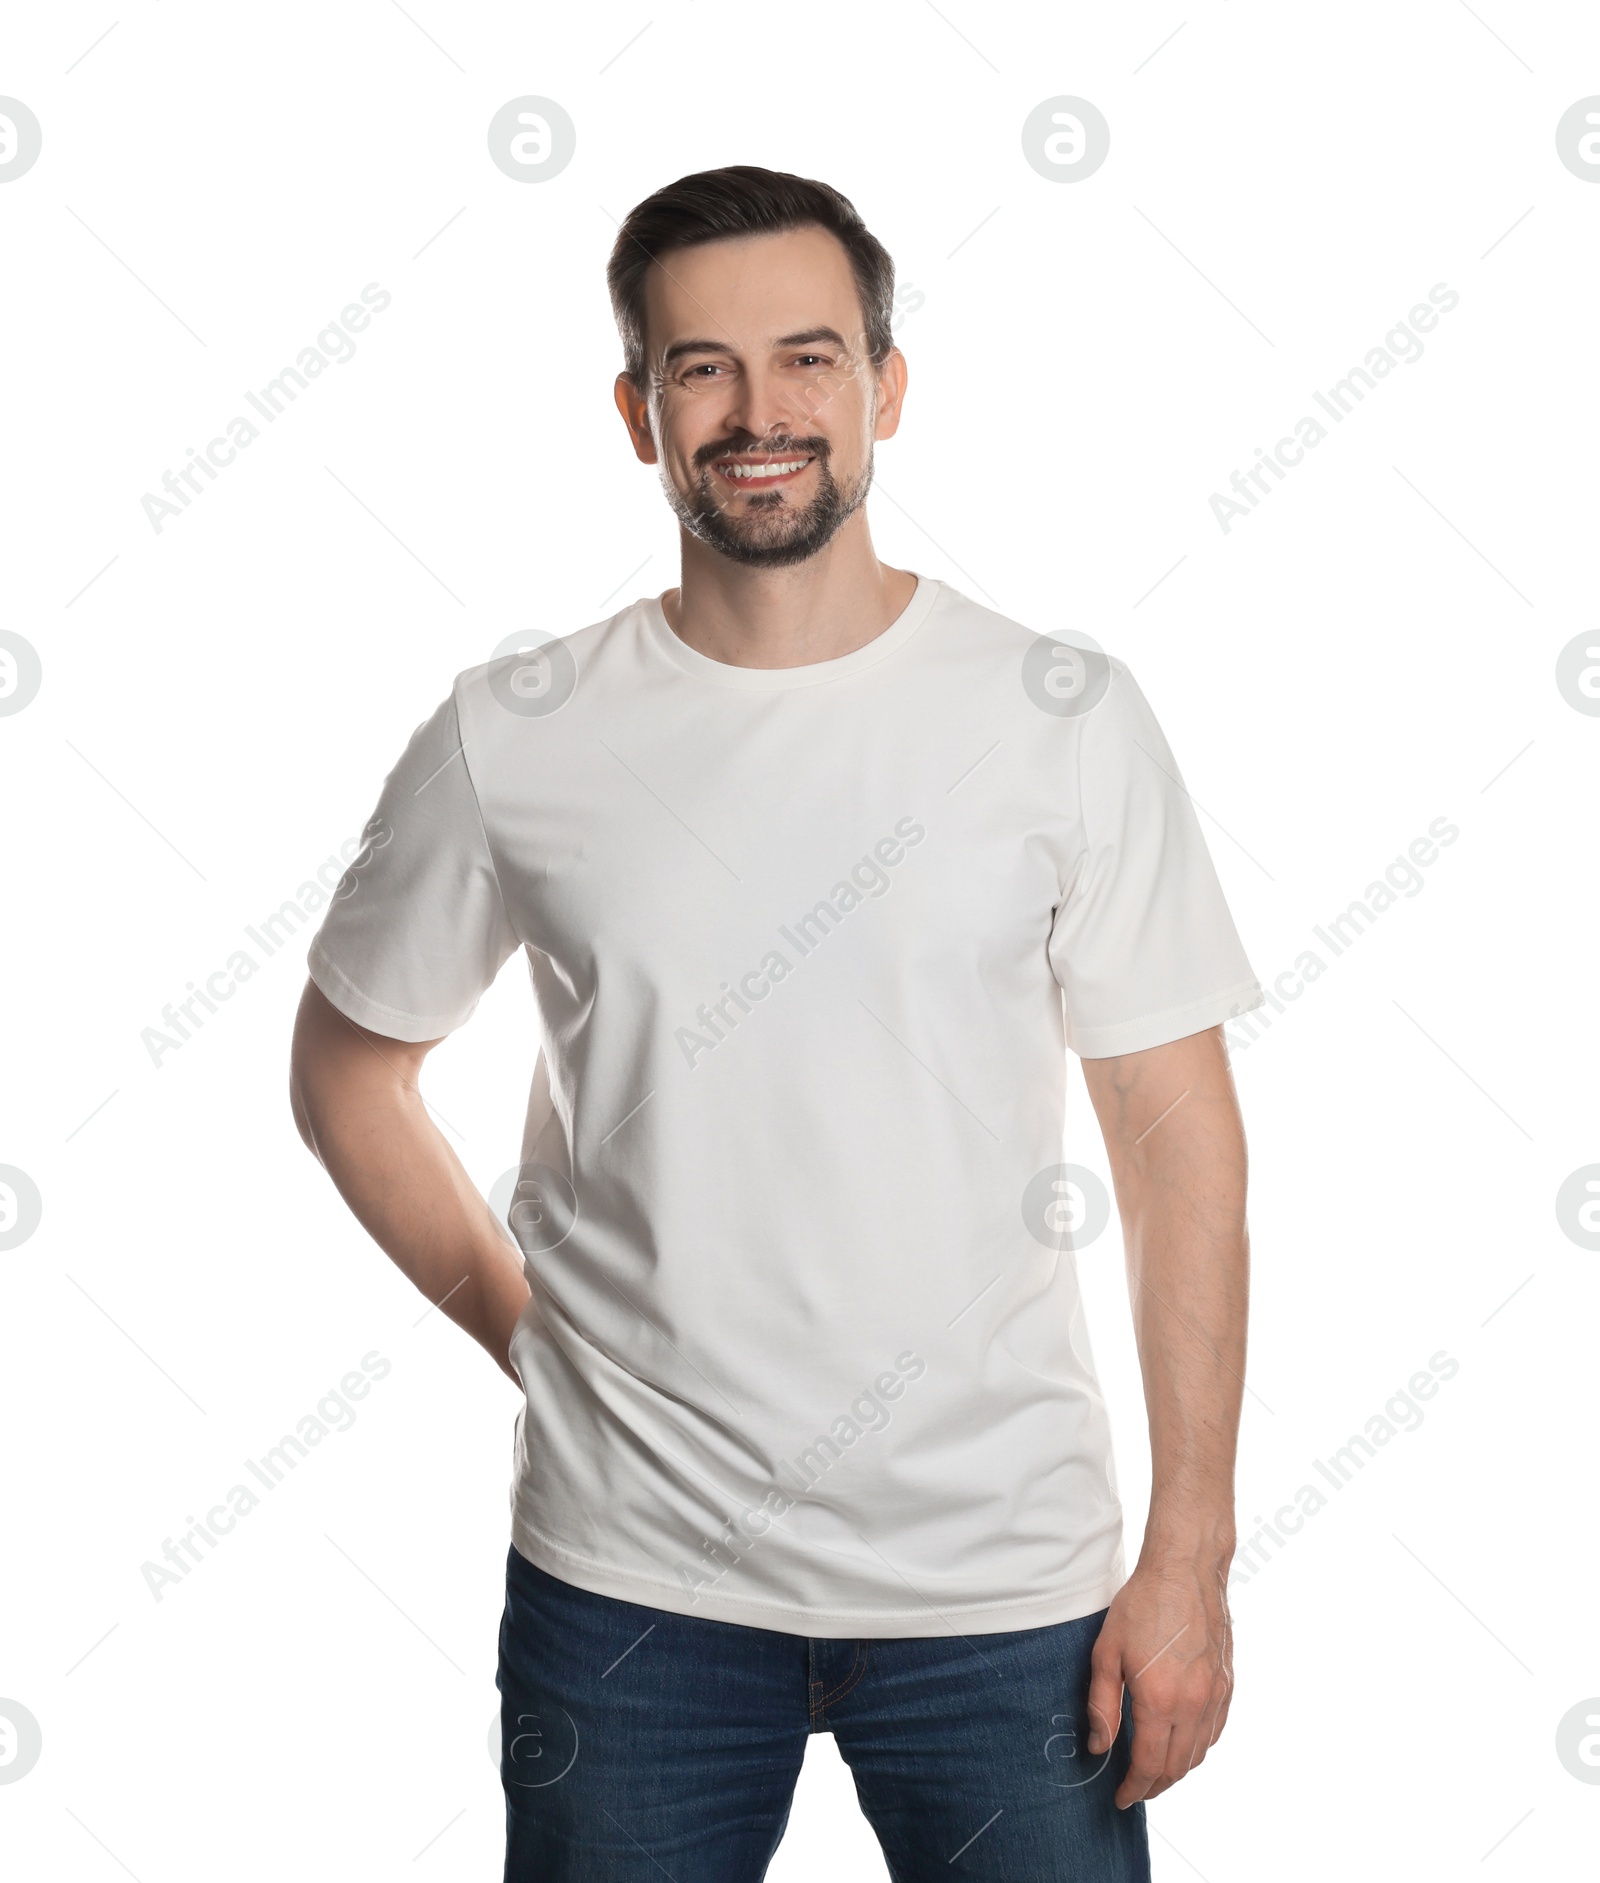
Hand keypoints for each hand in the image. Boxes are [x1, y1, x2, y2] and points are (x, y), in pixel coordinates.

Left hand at [1085, 1548, 1233, 1809]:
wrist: (1185, 1569)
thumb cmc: (1142, 1605)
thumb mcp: (1107, 1652)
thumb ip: (1102, 1704)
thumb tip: (1099, 1746)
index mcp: (1160, 1700)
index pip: (1149, 1765)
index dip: (1134, 1788)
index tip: (1121, 1797)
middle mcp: (1193, 1704)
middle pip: (1177, 1767)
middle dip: (1155, 1786)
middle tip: (1135, 1789)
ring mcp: (1215, 1695)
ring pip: (1199, 1753)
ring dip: (1177, 1770)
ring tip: (1155, 1772)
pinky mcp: (1227, 1684)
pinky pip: (1215, 1731)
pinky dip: (1198, 1747)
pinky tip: (1182, 1744)